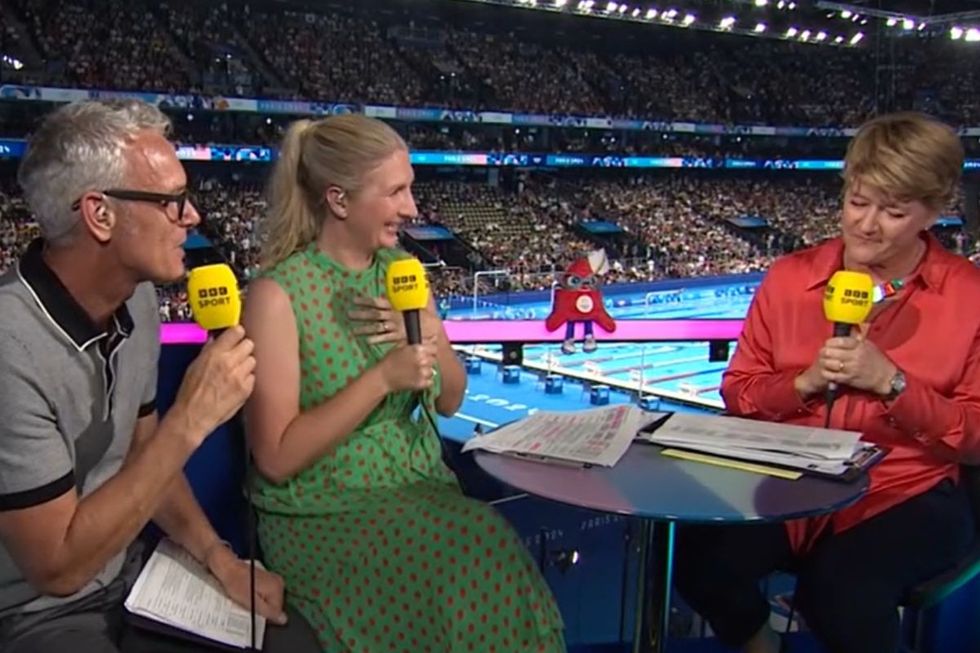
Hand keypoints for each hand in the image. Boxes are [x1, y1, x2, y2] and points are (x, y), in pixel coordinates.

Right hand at [172, 326, 255, 442]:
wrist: (194, 416)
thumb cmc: (190, 392)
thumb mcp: (194, 365)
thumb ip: (208, 350)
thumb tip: (216, 340)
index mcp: (215, 354)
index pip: (236, 332)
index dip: (237, 334)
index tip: (236, 336)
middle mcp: (229, 362)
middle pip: (249, 344)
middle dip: (243, 348)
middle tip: (236, 355)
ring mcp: (239, 376)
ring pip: (252, 360)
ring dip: (245, 364)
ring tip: (235, 371)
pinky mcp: (246, 389)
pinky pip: (253, 376)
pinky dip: (247, 379)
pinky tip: (236, 384)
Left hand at [208, 545, 287, 625]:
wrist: (229, 568)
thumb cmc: (237, 586)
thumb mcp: (251, 602)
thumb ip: (268, 611)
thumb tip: (284, 620)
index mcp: (277, 588)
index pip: (277, 612)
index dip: (265, 615)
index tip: (252, 611)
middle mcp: (279, 582)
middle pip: (275, 606)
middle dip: (264, 609)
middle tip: (249, 605)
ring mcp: (274, 579)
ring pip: (271, 600)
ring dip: (261, 603)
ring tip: (248, 599)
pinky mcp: (268, 578)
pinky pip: (267, 594)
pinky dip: (260, 597)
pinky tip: (250, 595)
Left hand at [349, 296, 439, 344]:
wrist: (434, 330)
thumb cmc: (425, 315)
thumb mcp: (419, 300)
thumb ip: (412, 289)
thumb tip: (411, 276)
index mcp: (396, 306)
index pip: (378, 302)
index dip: (366, 301)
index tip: (354, 300)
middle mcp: (394, 316)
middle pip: (374, 315)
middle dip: (361, 314)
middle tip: (348, 314)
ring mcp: (395, 327)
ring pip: (377, 327)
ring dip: (365, 329)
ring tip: (353, 330)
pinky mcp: (398, 338)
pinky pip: (385, 338)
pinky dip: (376, 340)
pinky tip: (367, 341)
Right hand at [378, 340, 437, 392]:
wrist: (382, 378)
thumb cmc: (389, 361)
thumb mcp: (401, 347)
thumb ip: (417, 343)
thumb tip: (433, 338)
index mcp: (417, 349)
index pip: (434, 348)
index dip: (429, 351)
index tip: (425, 354)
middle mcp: (422, 359)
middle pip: (433, 359)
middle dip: (427, 361)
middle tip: (417, 364)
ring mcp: (422, 372)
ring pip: (432, 370)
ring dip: (426, 371)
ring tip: (415, 372)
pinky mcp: (421, 383)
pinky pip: (430, 381)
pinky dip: (425, 381)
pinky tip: (416, 379)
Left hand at [816, 332, 897, 395]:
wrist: (886, 377)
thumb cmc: (877, 359)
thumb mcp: (868, 345)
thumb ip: (857, 337)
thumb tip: (850, 326)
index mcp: (859, 346)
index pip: (839, 341)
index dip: (830, 342)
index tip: (828, 343)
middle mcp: (855, 356)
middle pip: (830, 352)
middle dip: (824, 352)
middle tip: (823, 352)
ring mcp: (851, 368)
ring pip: (829, 363)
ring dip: (823, 362)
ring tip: (823, 361)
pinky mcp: (849, 379)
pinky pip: (831, 375)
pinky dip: (826, 372)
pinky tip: (826, 370)